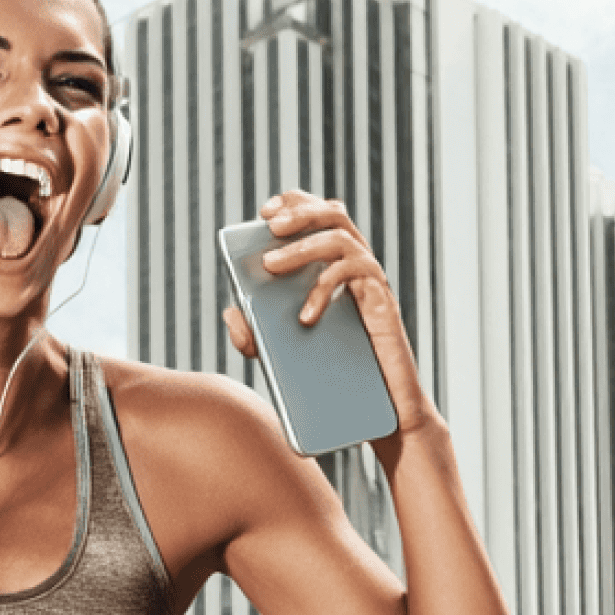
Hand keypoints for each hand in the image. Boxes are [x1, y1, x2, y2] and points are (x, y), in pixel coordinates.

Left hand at [222, 190, 438, 436]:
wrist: (379, 411)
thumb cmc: (336, 376)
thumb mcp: (283, 353)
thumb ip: (255, 334)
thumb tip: (231, 311)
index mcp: (335, 266)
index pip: (321, 216)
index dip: (296, 203)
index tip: (265, 212)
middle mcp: (357, 267)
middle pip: (335, 215)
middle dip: (300, 212)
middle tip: (270, 226)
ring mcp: (372, 284)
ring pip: (343, 239)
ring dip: (304, 246)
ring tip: (271, 265)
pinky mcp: (383, 305)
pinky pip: (357, 278)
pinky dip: (325, 289)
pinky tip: (305, 315)